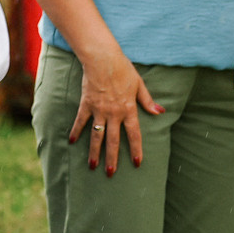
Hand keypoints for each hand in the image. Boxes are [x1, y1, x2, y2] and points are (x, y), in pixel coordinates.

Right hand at [69, 49, 162, 175]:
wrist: (103, 59)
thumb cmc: (123, 69)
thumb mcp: (139, 85)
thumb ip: (147, 101)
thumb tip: (160, 112)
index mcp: (128, 109)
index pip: (134, 134)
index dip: (135, 149)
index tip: (136, 162)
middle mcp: (114, 113)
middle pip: (113, 140)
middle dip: (112, 158)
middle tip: (110, 173)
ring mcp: (99, 110)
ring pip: (97, 135)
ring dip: (94, 152)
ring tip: (92, 166)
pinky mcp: (86, 104)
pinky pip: (81, 121)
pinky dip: (76, 131)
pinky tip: (72, 142)